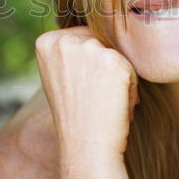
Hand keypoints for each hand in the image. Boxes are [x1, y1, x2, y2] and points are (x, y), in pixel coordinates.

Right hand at [35, 26, 139, 159]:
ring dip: (119, 78)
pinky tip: (116, 106)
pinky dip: (130, 89)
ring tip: (104, 102)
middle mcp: (65, 41)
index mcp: (46, 42)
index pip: (84, 36)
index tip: (80, 89)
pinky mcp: (113, 62)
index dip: (90, 64)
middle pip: (102, 42)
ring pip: (119, 55)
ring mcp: (89, 49)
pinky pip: (132, 68)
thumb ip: (71, 51)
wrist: (86, 149)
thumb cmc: (77, 115)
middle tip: (94, 98)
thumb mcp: (61, 76)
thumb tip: (99, 29)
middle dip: (106, 68)